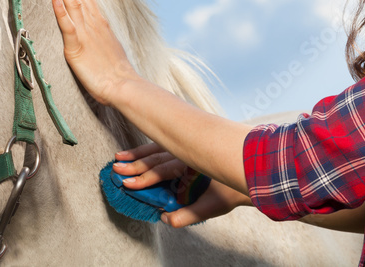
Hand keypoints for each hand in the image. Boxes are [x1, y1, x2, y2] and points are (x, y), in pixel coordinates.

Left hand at [50, 0, 139, 104]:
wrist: (123, 85)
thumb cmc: (115, 71)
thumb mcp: (108, 46)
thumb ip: (100, 33)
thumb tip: (95, 26)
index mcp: (99, 22)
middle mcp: (93, 22)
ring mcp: (86, 33)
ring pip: (73, 2)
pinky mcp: (77, 47)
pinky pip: (68, 26)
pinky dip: (61, 11)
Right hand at [114, 142, 250, 227]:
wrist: (249, 170)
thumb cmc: (229, 191)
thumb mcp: (211, 207)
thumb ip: (187, 215)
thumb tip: (165, 219)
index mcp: (193, 166)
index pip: (165, 171)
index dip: (145, 178)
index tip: (127, 184)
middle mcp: (188, 153)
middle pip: (157, 158)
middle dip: (135, 165)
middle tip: (116, 171)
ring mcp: (186, 148)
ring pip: (158, 149)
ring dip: (137, 154)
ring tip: (119, 158)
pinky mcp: (185, 147)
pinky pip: (163, 146)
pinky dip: (148, 148)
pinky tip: (135, 152)